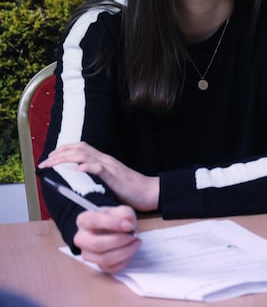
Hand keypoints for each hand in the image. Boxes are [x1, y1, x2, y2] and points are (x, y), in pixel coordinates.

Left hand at [39, 142, 158, 211]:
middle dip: (58, 154)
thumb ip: (98, 177)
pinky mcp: (115, 177)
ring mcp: (110, 167)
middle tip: (44, 162)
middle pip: (79, 149)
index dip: (63, 150)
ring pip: (84, 155)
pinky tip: (76, 169)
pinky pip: (99, 169)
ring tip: (52, 163)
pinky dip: (87, 167)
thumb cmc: (132, 190)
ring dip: (65, 158)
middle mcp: (106, 160)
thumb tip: (80, 179)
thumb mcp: (111, 180)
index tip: (50, 157)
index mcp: (104, 161)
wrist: (150, 192)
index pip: (81, 148)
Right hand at [74, 205, 139, 272]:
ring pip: (104, 259)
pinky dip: (125, 260)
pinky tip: (131, 250)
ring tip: (136, 242)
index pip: (94, 221)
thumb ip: (125, 214)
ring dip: (125, 251)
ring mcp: (87, 254)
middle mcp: (81, 238)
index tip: (129, 225)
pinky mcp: (97, 265)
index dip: (113, 223)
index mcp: (84, 220)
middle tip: (133, 235)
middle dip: (119, 241)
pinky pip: (111, 268)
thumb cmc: (115, 218)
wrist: (113, 229)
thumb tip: (127, 224)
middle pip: (97, 245)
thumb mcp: (121, 210)